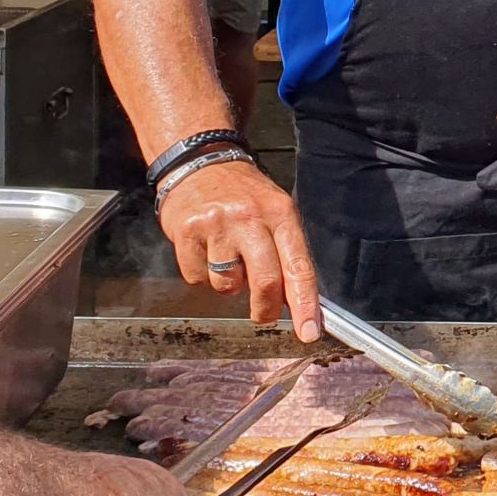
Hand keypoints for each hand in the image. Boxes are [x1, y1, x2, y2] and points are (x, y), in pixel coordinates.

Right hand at [158, 159, 321, 340]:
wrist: (200, 163)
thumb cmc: (244, 195)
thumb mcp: (275, 212)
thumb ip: (285, 253)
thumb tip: (294, 301)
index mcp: (281, 214)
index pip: (299, 266)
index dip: (306, 304)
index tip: (309, 332)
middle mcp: (251, 218)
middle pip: (266, 280)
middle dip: (266, 309)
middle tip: (264, 317)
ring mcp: (218, 225)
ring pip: (227, 283)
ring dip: (228, 283)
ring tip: (226, 256)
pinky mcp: (187, 231)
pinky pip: (195, 277)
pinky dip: (200, 273)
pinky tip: (203, 250)